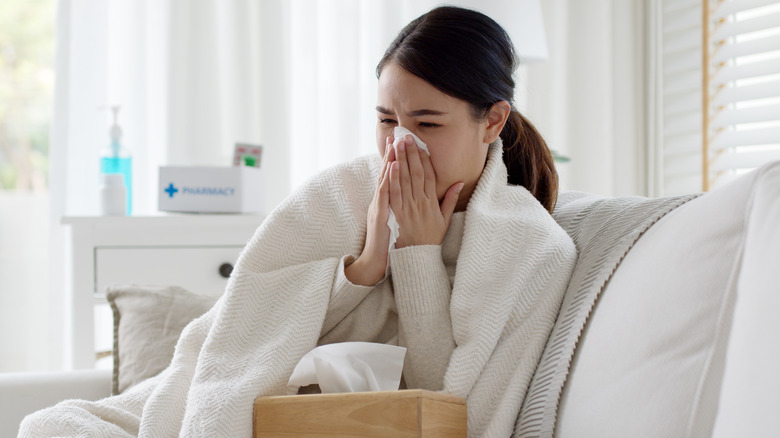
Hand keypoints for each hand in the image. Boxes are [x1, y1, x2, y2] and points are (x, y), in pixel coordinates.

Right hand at [345, 136, 395, 285]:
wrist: (378, 261)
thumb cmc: (392, 244)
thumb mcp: (400, 222)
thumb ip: (407, 208)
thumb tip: (416, 196)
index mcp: (391, 201)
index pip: (396, 175)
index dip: (399, 158)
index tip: (403, 142)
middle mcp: (384, 200)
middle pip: (390, 172)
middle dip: (394, 153)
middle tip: (398, 133)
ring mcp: (381, 205)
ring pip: (387, 178)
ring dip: (390, 159)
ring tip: (395, 142)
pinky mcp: (380, 212)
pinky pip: (385, 192)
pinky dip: (388, 178)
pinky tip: (392, 165)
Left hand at [389, 135, 463, 247]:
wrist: (416, 257)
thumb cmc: (430, 239)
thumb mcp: (444, 220)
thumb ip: (450, 200)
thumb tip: (458, 182)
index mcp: (432, 202)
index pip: (429, 175)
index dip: (424, 158)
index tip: (420, 144)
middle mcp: (421, 202)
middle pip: (416, 173)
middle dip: (411, 153)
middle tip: (407, 136)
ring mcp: (408, 207)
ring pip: (405, 179)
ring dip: (401, 160)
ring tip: (398, 144)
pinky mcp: (396, 213)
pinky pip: (394, 193)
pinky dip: (393, 178)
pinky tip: (391, 164)